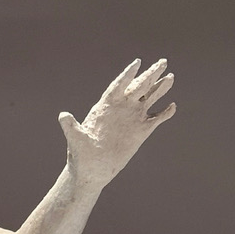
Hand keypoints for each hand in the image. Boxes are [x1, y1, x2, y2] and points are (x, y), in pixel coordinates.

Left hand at [58, 58, 175, 187]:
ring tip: (170, 76)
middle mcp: (121, 109)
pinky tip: (172, 106)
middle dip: (150, 74)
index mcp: (105, 106)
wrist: (91, 172)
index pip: (118, 86)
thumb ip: (71, 127)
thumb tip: (62, 116)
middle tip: (163, 61)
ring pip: (149, 99)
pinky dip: (164, 113)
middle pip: (138, 87)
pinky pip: (155, 120)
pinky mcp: (140, 132)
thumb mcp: (75, 140)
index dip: (127, 75)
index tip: (137, 63)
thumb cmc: (80, 157)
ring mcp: (132, 119)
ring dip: (160, 88)